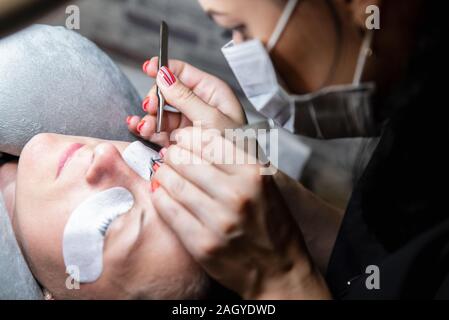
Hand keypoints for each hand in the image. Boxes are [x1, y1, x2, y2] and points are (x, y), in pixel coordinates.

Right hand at [127, 58, 245, 146]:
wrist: (236, 175)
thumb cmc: (235, 146)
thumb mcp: (211, 118)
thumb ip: (185, 97)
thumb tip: (163, 75)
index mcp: (211, 91)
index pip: (183, 72)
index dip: (164, 69)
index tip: (148, 68)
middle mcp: (198, 105)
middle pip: (167, 93)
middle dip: (155, 99)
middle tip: (150, 107)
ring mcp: (188, 122)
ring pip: (160, 113)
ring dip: (149, 117)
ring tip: (144, 126)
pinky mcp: (181, 140)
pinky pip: (159, 130)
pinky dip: (149, 130)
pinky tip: (141, 130)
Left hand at [151, 127, 330, 298]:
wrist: (279, 269)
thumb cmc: (272, 225)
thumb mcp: (265, 183)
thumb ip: (236, 160)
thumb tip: (197, 140)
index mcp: (254, 174)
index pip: (208, 140)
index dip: (188, 136)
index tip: (182, 138)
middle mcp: (237, 194)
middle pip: (186, 159)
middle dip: (172, 154)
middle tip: (170, 155)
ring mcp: (219, 221)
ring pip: (174, 184)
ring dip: (163, 174)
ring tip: (163, 172)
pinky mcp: (202, 244)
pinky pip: (169, 211)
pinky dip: (160, 197)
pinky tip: (162, 193)